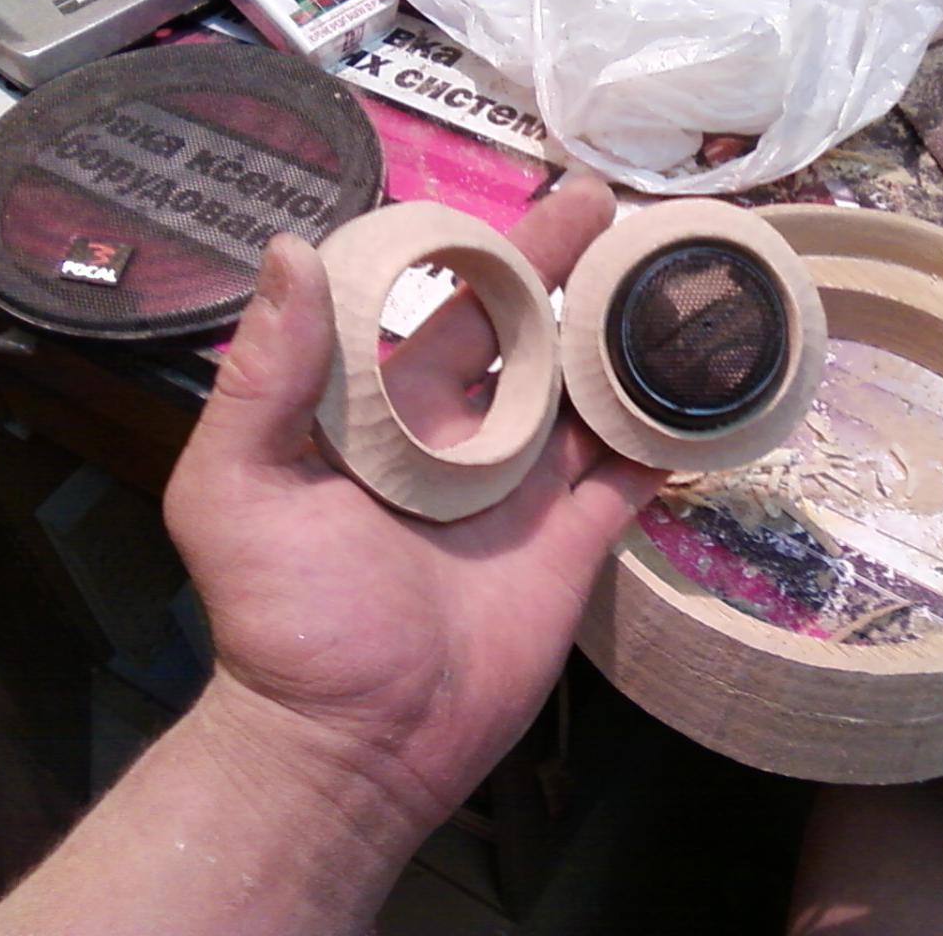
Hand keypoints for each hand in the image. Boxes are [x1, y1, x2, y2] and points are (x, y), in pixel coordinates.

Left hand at [163, 178, 664, 842]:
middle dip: (568, 273)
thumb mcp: (239, 487)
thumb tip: (286, 249)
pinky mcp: (573, 542)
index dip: (483, 254)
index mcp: (387, 416)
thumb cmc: (288, 616)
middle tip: (617, 212)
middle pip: (528, 338)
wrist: (356, 740)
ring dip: (624, 344)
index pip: (443, 310)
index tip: (521, 202)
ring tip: (675, 279)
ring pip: (587, 398)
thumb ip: (266, 376)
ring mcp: (524, 491)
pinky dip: (663, 437)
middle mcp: (462, 441)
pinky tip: (703, 387)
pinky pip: (628, 477)